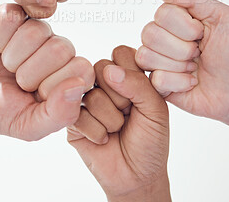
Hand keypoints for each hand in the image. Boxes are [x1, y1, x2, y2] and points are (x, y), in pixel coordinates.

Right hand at [0, 3, 93, 140]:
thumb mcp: (28, 125)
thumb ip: (60, 114)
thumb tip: (77, 86)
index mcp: (71, 73)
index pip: (82, 68)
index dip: (53, 85)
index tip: (34, 95)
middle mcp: (58, 48)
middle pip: (59, 48)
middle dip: (28, 72)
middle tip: (17, 80)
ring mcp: (37, 28)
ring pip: (35, 31)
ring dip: (11, 56)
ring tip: (5, 65)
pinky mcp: (14, 14)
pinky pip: (13, 16)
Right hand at [68, 46, 170, 201]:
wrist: (136, 176)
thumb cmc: (150, 140)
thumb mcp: (156, 109)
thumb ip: (138, 84)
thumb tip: (110, 70)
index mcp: (125, 74)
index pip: (120, 53)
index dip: (130, 73)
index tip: (140, 96)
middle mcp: (103, 82)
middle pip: (100, 68)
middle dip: (120, 97)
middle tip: (128, 114)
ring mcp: (85, 99)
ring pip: (91, 94)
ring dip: (111, 119)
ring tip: (117, 129)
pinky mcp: (72, 118)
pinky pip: (78, 115)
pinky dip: (96, 132)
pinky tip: (104, 139)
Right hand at [138, 0, 228, 139]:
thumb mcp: (222, 16)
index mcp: (175, 19)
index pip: (162, 13)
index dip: (186, 26)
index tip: (203, 33)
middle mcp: (161, 37)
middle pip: (150, 34)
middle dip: (183, 47)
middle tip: (199, 52)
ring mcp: (157, 61)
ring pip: (147, 56)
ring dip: (180, 65)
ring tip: (194, 67)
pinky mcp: (157, 84)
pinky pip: (156, 79)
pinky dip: (180, 82)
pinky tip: (191, 82)